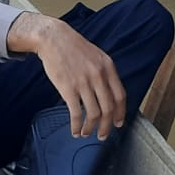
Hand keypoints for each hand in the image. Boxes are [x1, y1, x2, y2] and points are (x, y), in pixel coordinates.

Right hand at [8, 13, 126, 139]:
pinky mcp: (68, 89)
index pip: (120, 96)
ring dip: (90, 128)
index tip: (119, 123)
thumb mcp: (97, 56)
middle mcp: (98, 76)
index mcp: (108, 67)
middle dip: (106, 126)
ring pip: (93, 113)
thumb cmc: (75, 48)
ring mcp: (84, 83)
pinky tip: (74, 130)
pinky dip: (76, 125)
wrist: (54, 39)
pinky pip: (76, 113)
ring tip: (86, 133)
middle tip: (102, 135)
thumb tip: (109, 94)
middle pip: (108, 108)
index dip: (120, 113)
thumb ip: (105, 73)